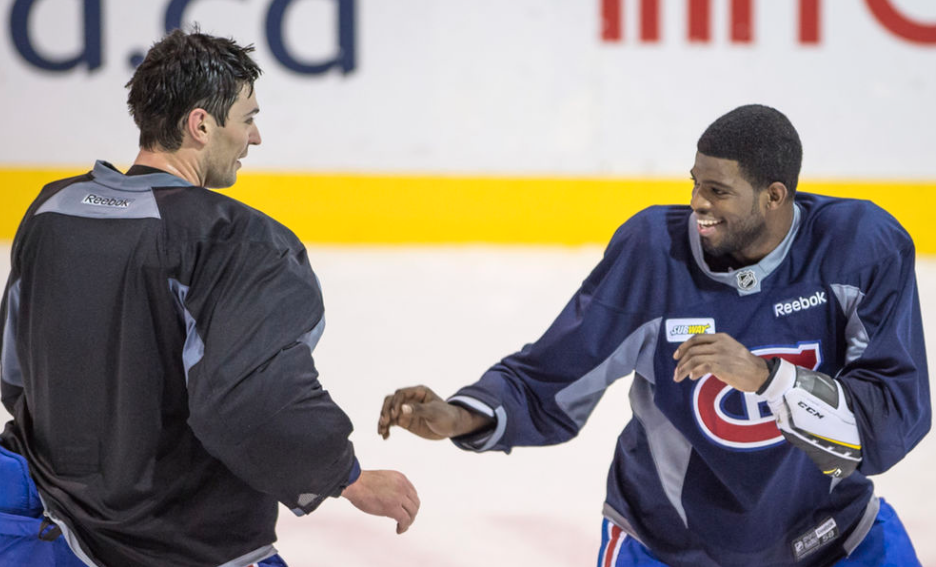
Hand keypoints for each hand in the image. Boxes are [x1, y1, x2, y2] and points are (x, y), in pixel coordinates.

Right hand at [341, 470, 419, 533]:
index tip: (407, 510)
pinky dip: (404, 527)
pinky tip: (399, 529)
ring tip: (402, 526)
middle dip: (412, 513)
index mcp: (401, 479)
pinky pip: (405, 520)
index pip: (413, 493)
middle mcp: (403, 487)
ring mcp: (399, 497)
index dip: (411, 504)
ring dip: (409, 521)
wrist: (355, 483)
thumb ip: (392, 486)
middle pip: (415, 503)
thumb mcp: (384, 479)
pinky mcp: (393, 508)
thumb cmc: (363, 482)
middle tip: (406, 520)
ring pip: (412, 513)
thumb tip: (393, 499)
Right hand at [378, 385, 492, 439]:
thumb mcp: (434, 413)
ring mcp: (406, 410)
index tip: (394, 416)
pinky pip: (391, 422)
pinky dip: (386, 428)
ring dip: (383, 420)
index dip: (395, 404)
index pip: (400, 394)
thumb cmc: (447, 416)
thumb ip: (419, 410)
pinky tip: (385, 436)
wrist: (452, 427)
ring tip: (381, 431)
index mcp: (418, 392)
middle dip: (385, 411)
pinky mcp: (405, 420)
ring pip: (389, 412)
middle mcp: (410, 399)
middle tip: (384, 423)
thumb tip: (402, 409)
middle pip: (391, 401)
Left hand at [672, 333, 769, 391]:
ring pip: (693, 359)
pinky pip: (701, 367)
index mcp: (721, 337)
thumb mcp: (730, 350)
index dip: (683, 347)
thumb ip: (715, 350)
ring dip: (683, 369)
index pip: (696, 338)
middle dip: (681, 361)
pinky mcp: (721, 366)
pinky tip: (691, 377)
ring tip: (679, 377)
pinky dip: (693, 372)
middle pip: (692, 350)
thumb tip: (697, 358)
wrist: (761, 374)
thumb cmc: (745, 365)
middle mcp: (719, 344)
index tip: (676, 356)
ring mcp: (720, 354)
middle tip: (676, 371)